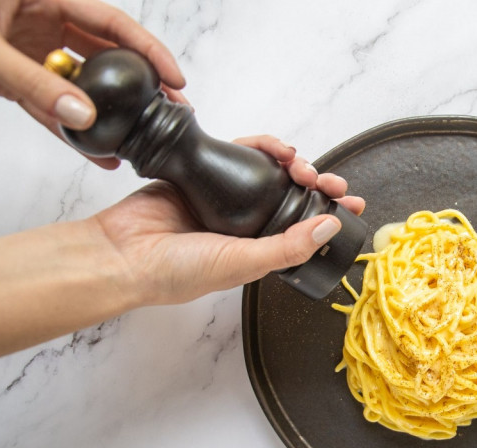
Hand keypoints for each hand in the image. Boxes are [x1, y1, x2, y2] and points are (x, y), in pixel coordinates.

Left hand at [0, 0, 185, 168]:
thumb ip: (33, 83)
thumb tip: (82, 118)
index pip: (110, 21)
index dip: (147, 50)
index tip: (176, 78)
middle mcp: (41, 18)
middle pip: (104, 53)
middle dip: (138, 85)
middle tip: (171, 113)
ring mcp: (28, 47)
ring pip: (80, 83)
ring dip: (106, 112)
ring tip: (140, 140)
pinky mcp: (11, 74)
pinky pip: (49, 102)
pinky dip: (68, 127)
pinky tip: (95, 150)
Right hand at [95, 135, 365, 305]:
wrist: (122, 254)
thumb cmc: (177, 272)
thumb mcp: (244, 263)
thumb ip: (288, 247)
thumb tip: (331, 227)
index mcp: (259, 250)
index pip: (305, 230)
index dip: (331, 215)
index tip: (354, 205)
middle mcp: (245, 223)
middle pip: (293, 195)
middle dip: (319, 185)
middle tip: (332, 182)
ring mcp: (225, 197)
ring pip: (270, 171)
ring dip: (293, 163)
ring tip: (303, 165)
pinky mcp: (204, 172)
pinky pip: (238, 151)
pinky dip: (261, 146)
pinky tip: (277, 149)